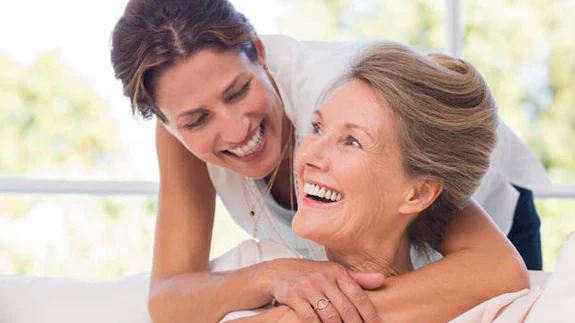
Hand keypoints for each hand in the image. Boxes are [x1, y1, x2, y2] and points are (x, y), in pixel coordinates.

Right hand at [263, 258, 383, 322]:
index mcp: (337, 272)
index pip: (358, 295)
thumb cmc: (311, 275)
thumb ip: (358, 279)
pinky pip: (309, 318)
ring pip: (329, 315)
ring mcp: (308, 286)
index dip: (370, 314)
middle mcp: (324, 277)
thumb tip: (382, 281)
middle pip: (346, 308)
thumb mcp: (334, 272)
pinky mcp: (293, 295)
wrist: (279, 272)